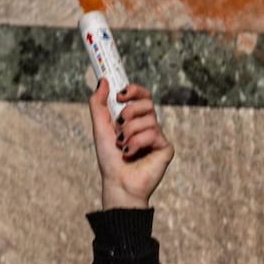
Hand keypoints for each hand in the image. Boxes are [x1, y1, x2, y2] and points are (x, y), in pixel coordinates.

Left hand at [90, 81, 172, 209]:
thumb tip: (103, 81)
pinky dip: (137, 143)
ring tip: (122, 146)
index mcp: (135, 119)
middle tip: (119, 126)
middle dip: (129, 112)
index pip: (142, 95)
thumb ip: (98, 104)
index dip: (134, 90)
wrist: (117, 183)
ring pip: (149, 119)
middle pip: (147, 103)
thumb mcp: (100, 127)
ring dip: (129, 132)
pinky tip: (131, 154)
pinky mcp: (165, 148)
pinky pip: (152, 134)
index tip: (120, 95)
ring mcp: (158, 137)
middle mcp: (149, 126)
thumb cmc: (109, 159)